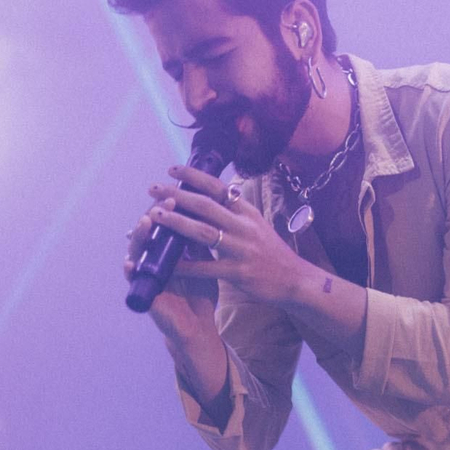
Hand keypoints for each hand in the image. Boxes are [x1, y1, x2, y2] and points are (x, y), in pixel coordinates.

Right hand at [124, 195, 218, 341]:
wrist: (198, 325)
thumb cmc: (200, 292)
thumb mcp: (204, 261)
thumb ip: (202, 239)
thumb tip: (209, 208)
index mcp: (167, 249)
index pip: (164, 221)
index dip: (169, 206)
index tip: (179, 190)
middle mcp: (153, 258)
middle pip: (148, 231)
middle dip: (156, 214)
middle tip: (165, 200)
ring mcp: (146, 274)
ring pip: (137, 251)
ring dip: (141, 236)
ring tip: (146, 222)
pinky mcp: (144, 294)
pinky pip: (133, 281)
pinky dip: (130, 271)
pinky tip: (130, 263)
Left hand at [150, 165, 304, 304]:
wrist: (295, 280)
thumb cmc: (272, 253)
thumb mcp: (256, 225)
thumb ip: (234, 212)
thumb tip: (211, 195)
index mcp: (247, 212)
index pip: (218, 188)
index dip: (194, 177)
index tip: (173, 170)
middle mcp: (244, 226)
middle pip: (206, 206)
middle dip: (177, 195)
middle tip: (153, 189)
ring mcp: (242, 249)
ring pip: (204, 232)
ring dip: (178, 223)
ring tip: (157, 216)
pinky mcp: (239, 273)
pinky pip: (206, 268)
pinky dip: (185, 266)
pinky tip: (167, 264)